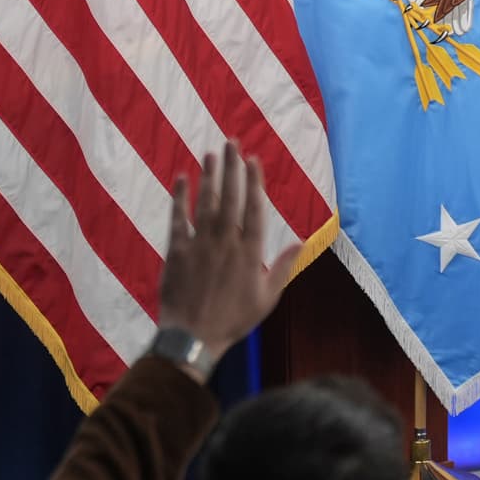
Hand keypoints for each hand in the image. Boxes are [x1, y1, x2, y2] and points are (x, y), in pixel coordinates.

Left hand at [156, 142, 301, 362]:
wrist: (193, 336)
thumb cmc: (234, 318)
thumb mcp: (268, 297)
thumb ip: (283, 266)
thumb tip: (303, 242)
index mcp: (250, 251)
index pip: (255, 208)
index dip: (254, 182)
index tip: (254, 160)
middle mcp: (226, 241)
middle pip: (230, 197)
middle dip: (232, 168)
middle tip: (231, 143)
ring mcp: (200, 243)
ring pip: (206, 202)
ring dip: (209, 176)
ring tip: (211, 153)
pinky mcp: (177, 250)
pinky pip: (178, 218)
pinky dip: (179, 197)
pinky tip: (181, 178)